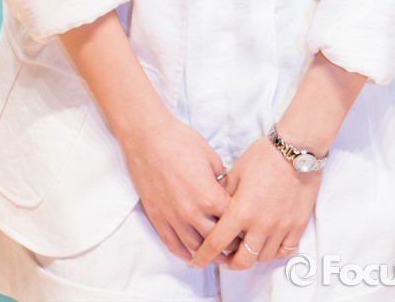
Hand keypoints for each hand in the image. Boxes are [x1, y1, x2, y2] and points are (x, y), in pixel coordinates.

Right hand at [120, 112, 231, 262]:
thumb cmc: (180, 140)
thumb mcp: (210, 155)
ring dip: (207, 255)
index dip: (241, 224)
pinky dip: (183, 252)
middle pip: (215, 240)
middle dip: (228, 245)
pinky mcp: (157, 217)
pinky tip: (190, 255)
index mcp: (209, 196)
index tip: (246, 228)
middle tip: (236, 247)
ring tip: (216, 257)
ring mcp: (173, 217)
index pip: (232, 221)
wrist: (148, 137)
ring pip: (194, 247)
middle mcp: (192, 212)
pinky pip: (171, 243)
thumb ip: (221, 177)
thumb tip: (225, 187)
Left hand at [189, 135, 320, 268]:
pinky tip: (268, 243)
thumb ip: (223, 194)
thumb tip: (212, 207)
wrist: (296, 150)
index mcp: (242, 211)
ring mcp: (281, 228)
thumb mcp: (236, 171)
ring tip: (247, 246)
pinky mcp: (298, 226)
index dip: (204, 255)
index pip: (217, 243)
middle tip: (225, 258)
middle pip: (243, 261)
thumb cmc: (264, 156)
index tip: (197, 261)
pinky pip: (285, 251)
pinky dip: (274, 251)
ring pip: (263, 257)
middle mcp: (261, 225)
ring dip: (252, 255)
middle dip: (230, 263)